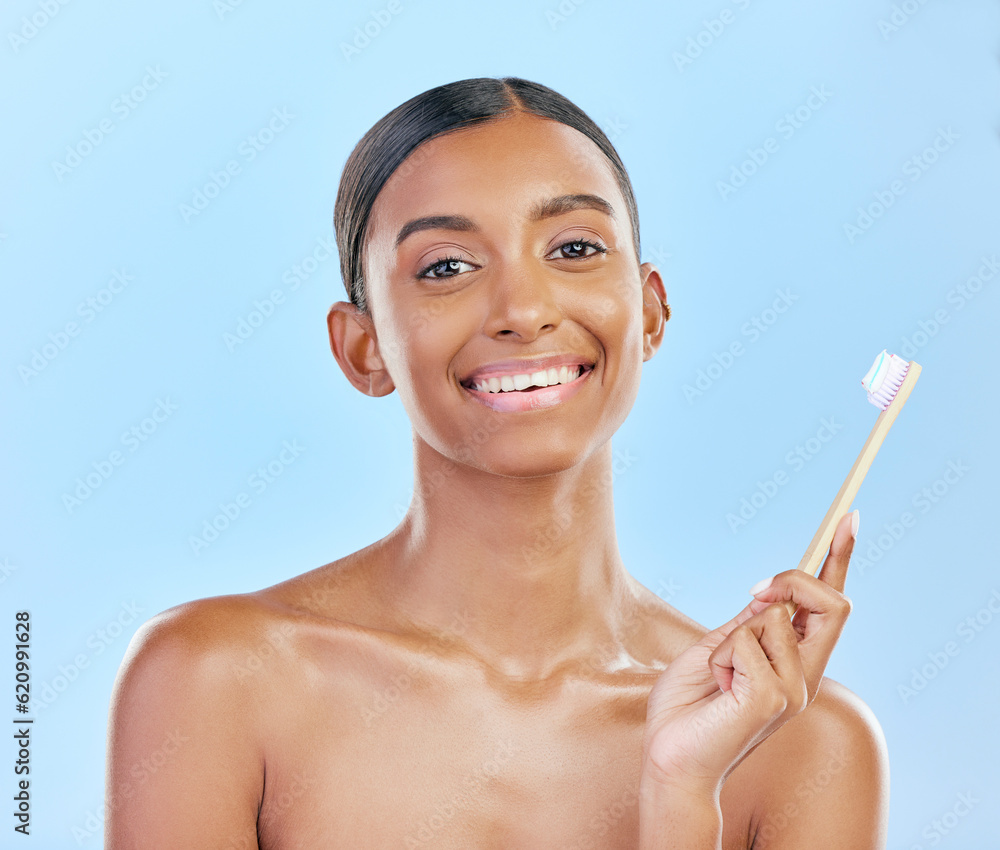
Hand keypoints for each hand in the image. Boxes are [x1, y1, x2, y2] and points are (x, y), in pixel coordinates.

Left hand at [640, 510, 857, 796]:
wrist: (669, 756)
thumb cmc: (688, 707)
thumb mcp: (719, 648)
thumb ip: (750, 623)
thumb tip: (773, 592)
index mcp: (796, 662)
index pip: (830, 606)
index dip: (840, 559)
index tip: (849, 517)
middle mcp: (806, 675)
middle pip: (833, 602)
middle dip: (792, 580)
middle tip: (751, 593)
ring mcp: (795, 690)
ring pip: (775, 616)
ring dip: (732, 634)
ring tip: (718, 672)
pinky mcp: (773, 699)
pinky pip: (746, 640)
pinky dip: (721, 654)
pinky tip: (716, 686)